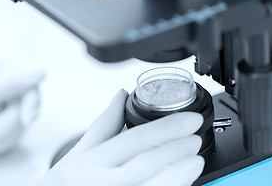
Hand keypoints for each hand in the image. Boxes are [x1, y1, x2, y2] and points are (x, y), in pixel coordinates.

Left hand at [0, 59, 44, 159]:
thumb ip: (13, 81)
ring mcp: (0, 104)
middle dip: (7, 125)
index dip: (31, 102)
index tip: (27, 120)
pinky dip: (1, 143)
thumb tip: (43, 71)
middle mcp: (0, 83)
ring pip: (22, 122)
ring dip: (3, 137)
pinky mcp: (0, 122)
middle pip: (25, 105)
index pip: (27, 83)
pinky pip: (16, 133)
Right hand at [37, 89, 204, 185]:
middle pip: (147, 162)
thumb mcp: (75, 156)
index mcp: (89, 163)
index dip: (167, 128)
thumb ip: (102, 127)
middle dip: (177, 149)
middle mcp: (99, 183)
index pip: (134, 139)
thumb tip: (121, 95)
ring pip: (153, 185)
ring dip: (179, 173)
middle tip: (195, 138)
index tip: (190, 120)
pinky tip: (181, 182)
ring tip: (195, 161)